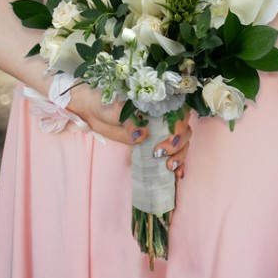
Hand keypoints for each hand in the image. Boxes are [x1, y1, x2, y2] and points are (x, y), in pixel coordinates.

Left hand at [68, 84, 191, 178]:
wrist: (93, 111)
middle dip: (178, 144)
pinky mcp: (153, 145)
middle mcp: (162, 117)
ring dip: (180, 156)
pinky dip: (178, 164)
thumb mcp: (117, 110)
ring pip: (182, 143)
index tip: (172, 138)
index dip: (180, 125)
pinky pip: (172, 155)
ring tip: (170, 167)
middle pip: (184, 130)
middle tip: (160, 153)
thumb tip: (142, 135)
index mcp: (157, 104)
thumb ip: (130, 121)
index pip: (179, 113)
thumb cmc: (106, 103)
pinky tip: (177, 174)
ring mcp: (159, 132)